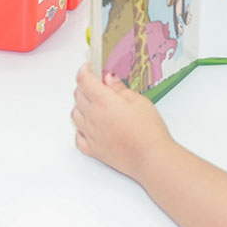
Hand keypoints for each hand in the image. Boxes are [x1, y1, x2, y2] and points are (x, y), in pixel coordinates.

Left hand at [71, 64, 171, 179]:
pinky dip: (81, 129)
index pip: (84, 80)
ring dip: (81, 106)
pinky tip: (90, 127)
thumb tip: (109, 79)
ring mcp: (91, 134)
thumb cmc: (148, 131)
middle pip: (78, 95)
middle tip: (97, 85)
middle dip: (85, 86)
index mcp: (103, 102)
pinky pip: (78, 137)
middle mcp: (93, 117)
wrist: (152, 158)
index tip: (89, 67)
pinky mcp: (93, 150)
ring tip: (95, 105)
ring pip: (75, 114)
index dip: (84, 70)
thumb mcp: (139, 101)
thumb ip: (120, 89)